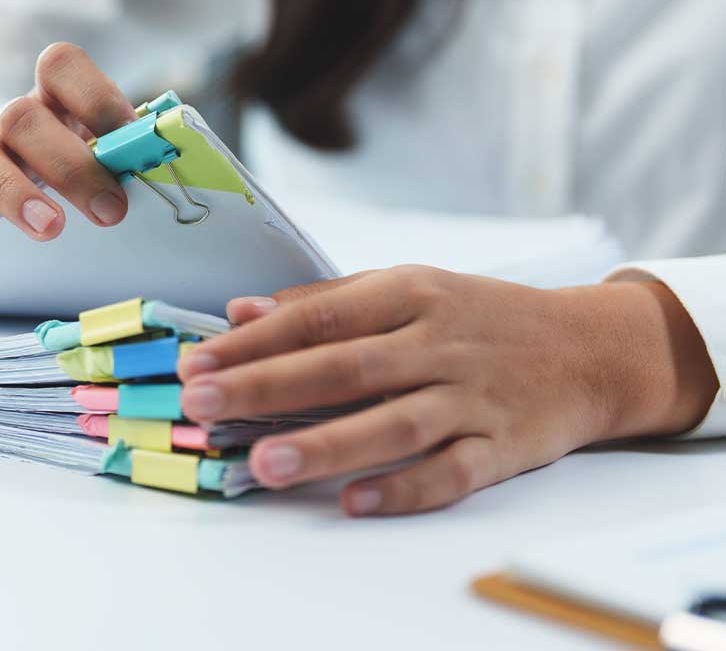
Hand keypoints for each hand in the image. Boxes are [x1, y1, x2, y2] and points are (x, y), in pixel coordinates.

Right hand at [0, 42, 138, 250]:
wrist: (35, 207)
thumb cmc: (86, 183)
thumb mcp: (112, 162)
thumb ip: (135, 158)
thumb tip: (179, 167)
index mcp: (57, 102)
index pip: (60, 65)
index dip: (95, 97)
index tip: (131, 142)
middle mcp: (10, 122)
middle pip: (20, 117)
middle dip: (68, 165)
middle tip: (110, 212)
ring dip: (12, 190)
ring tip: (50, 228)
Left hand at [177, 266, 718, 514]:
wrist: (590, 347)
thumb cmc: (479, 316)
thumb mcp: (408, 287)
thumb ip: (324, 300)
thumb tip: (242, 310)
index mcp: (409, 294)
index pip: (319, 316)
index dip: (254, 341)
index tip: (198, 362)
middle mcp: (438, 342)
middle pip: (345, 366)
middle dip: (267, 386)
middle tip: (202, 404)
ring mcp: (473, 396)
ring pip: (394, 422)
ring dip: (327, 443)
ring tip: (264, 462)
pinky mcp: (504, 446)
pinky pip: (452, 472)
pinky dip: (406, 487)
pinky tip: (355, 501)